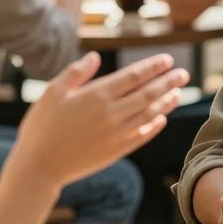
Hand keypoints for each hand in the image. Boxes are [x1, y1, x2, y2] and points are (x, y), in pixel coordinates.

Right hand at [12, 52, 188, 188]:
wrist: (39, 166)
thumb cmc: (41, 126)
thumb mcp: (52, 92)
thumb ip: (76, 73)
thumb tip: (94, 57)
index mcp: (96, 95)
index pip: (133, 76)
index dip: (153, 67)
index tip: (167, 60)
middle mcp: (111, 114)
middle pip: (148, 94)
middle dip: (168, 82)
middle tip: (184, 74)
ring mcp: (116, 134)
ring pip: (149, 115)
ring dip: (166, 103)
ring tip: (178, 93)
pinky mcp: (116, 151)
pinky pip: (142, 136)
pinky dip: (154, 126)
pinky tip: (162, 119)